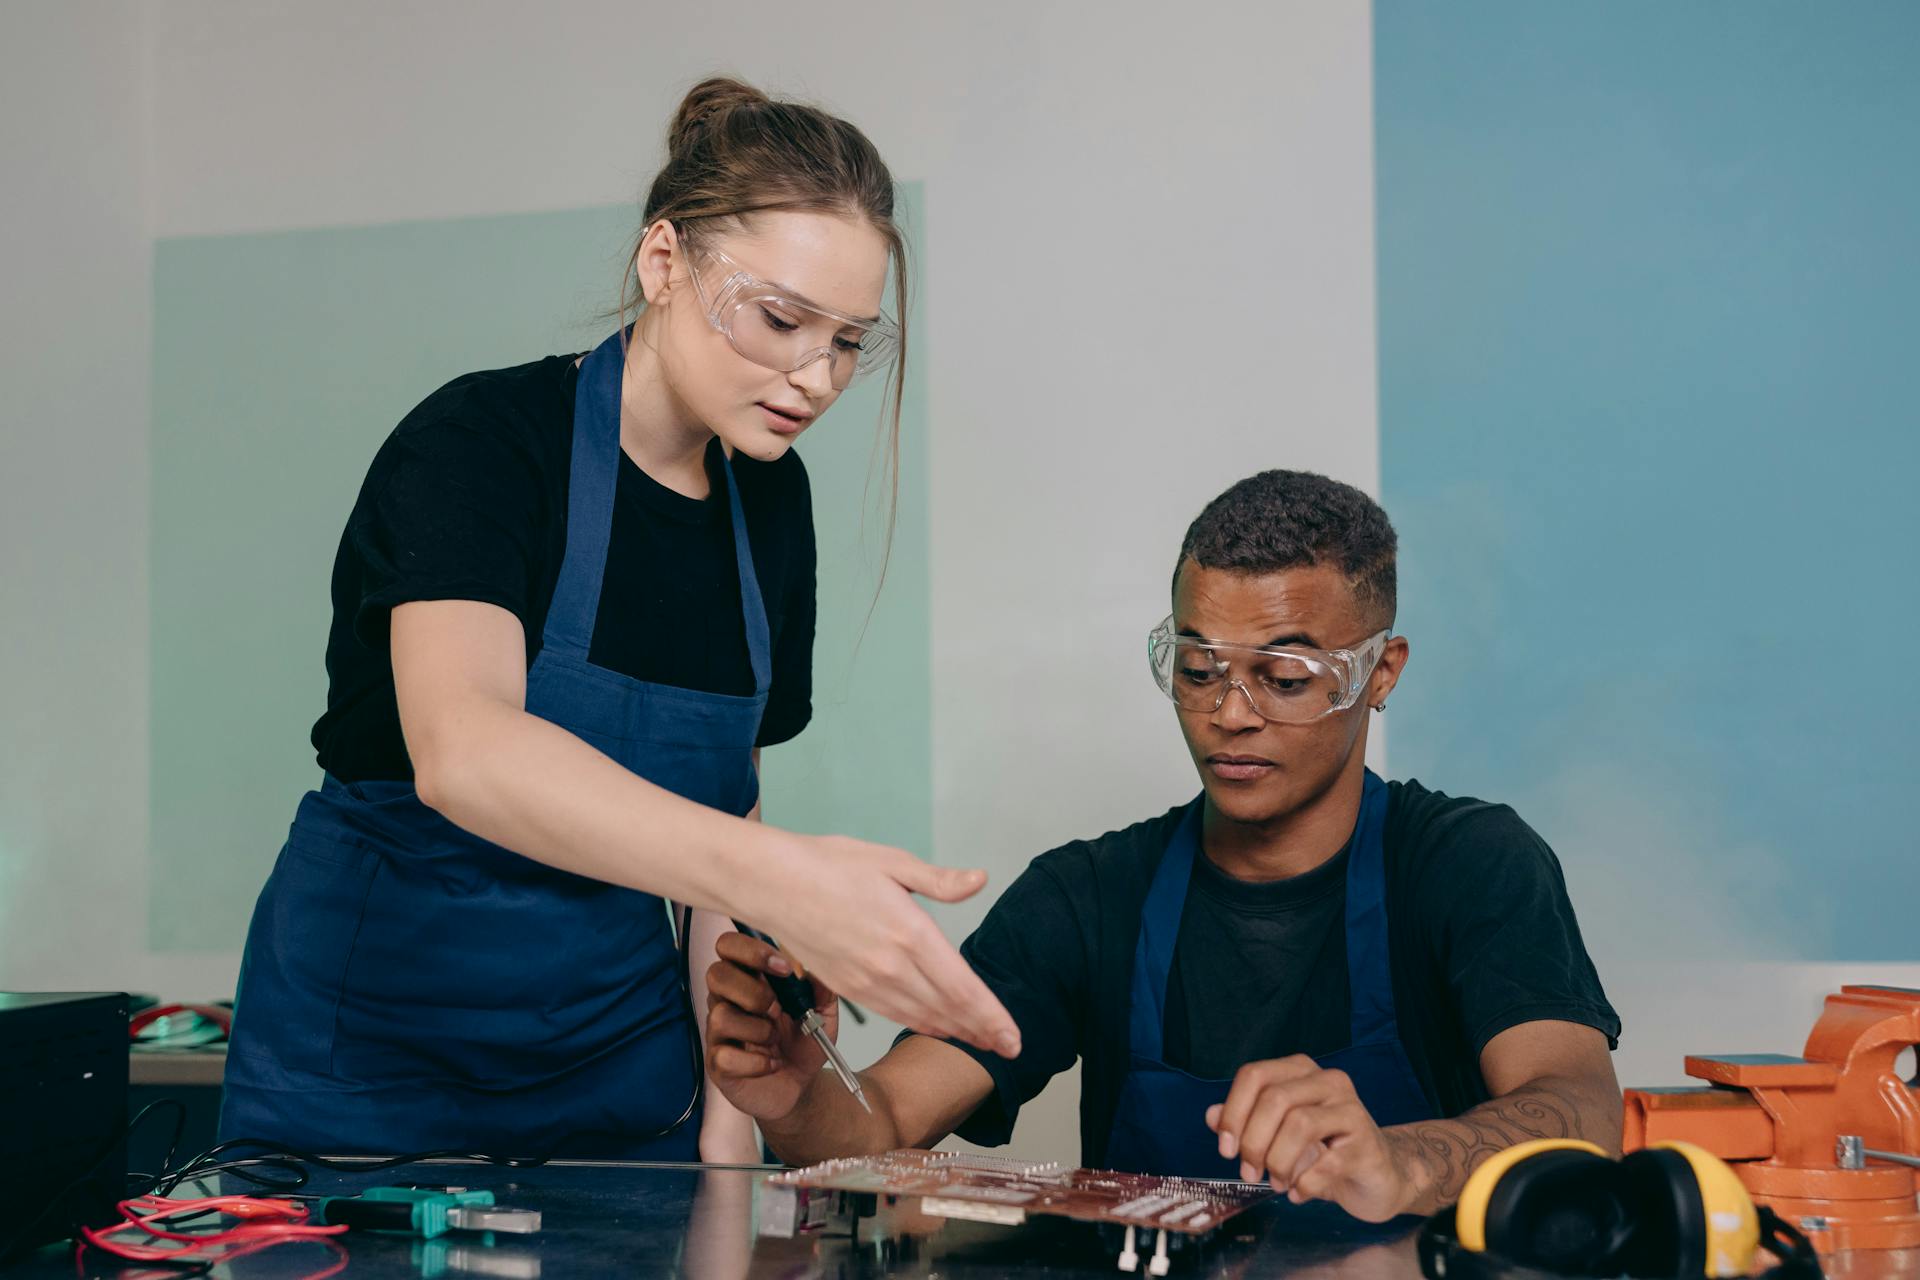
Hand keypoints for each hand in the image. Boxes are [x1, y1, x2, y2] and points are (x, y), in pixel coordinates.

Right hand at [705, 930, 839, 1122]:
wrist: (802, 1088)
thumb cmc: (804, 1044)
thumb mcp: (823, 1013)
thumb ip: (823, 988)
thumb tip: (812, 968)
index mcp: (750, 980)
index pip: (729, 946)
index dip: (751, 950)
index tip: (784, 968)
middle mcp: (729, 1001)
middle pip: (715, 974)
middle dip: (753, 991)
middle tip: (778, 1009)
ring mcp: (719, 1033)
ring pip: (721, 1016)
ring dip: (758, 1030)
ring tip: (776, 1041)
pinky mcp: (718, 1065)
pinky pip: (724, 1056)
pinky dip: (756, 1062)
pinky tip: (771, 1064)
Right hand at [748, 833, 1021, 1058]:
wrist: (772, 884)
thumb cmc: (830, 865)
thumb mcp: (891, 862)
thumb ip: (939, 881)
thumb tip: (980, 880)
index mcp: (909, 932)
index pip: (963, 988)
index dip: (992, 1018)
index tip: (1014, 1038)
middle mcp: (892, 966)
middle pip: (948, 1011)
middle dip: (982, 1032)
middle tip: (1010, 1049)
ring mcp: (867, 982)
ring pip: (922, 1017)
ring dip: (955, 1032)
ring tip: (981, 1042)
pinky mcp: (848, 987)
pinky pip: (894, 1014)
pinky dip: (921, 1024)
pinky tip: (937, 1026)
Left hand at [1206, 1056, 1416, 1222]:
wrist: (1378, 1175)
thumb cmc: (1325, 1150)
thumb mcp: (1280, 1134)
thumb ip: (1247, 1122)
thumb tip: (1211, 1116)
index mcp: (1300, 1072)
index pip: (1254, 1076)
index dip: (1233, 1112)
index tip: (1225, 1148)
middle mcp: (1327, 1081)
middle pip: (1274, 1099)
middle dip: (1254, 1142)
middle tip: (1250, 1173)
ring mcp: (1351, 1109)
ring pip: (1299, 1124)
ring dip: (1279, 1162)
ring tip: (1278, 1182)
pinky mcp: (1367, 1144)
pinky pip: (1326, 1162)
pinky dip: (1305, 1183)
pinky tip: (1300, 1192)